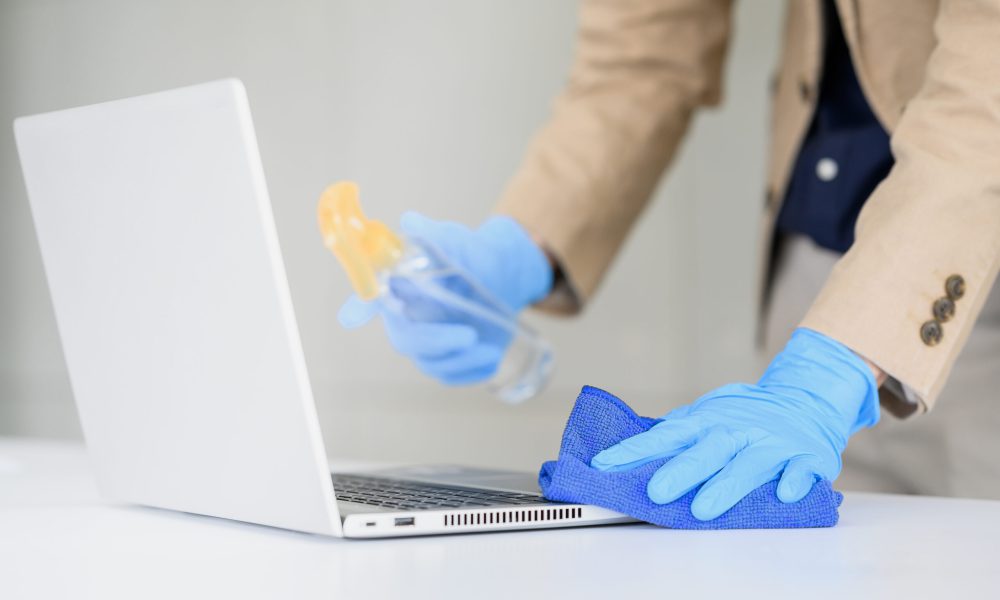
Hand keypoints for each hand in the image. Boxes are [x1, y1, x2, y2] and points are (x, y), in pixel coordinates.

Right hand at [338, 212, 551, 384]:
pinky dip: (472, 371)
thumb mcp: (458, 241)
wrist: (505, 276)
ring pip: (431, 363)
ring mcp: (427, 342)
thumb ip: (436, 234)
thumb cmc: (473, 254)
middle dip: (436, 342)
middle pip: (406, 339)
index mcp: (401, 287)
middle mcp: (407, 317)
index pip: (373, 297)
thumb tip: (412, 219)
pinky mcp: (448, 359)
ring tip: (489, 347)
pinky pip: (452, 375)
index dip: (360, 306)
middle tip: (470, 335)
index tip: (350, 318)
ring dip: (461, 360)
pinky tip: (492, 358)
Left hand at [590, 328, 879, 519]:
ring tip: (703, 508)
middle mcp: (737, 430)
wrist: (805, 401)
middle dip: (681, 472)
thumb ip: (676, 432)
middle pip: (707, 451)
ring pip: (748, 465)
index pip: (666, 435)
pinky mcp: (806, 457)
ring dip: (726, 486)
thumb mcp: (707, 414)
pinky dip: (793, 480)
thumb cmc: (746, 415)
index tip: (605, 464)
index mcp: (708, 421)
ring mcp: (772, 443)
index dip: (635, 450)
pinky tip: (783, 493)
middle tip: (656, 491)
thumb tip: (633, 450)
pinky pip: (800, 469)